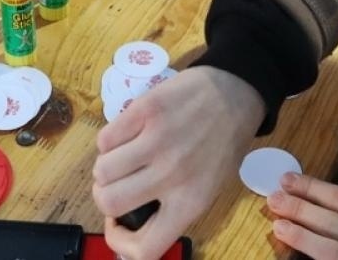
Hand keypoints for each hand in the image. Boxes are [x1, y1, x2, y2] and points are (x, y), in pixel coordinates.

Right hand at [92, 67, 264, 259]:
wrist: (235, 93)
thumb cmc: (222, 144)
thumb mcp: (208, 187)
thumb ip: (173, 207)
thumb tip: (130, 222)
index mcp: (190, 202)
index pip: (144, 248)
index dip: (118, 242)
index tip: (117, 225)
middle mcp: (171, 175)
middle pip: (109, 203)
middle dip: (105, 196)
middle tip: (116, 184)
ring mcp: (156, 141)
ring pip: (102, 170)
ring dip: (105, 167)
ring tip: (121, 158)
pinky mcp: (144, 110)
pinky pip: (105, 138)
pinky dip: (109, 142)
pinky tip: (126, 136)